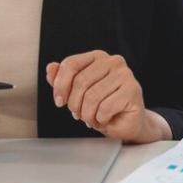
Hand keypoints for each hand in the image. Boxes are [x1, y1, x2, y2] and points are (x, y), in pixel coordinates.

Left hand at [47, 51, 168, 143]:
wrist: (126, 124)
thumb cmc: (103, 107)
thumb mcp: (77, 94)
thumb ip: (63, 80)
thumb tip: (50, 67)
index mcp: (98, 57)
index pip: (71, 64)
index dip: (60, 85)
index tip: (59, 101)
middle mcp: (113, 61)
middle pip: (80, 81)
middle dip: (74, 104)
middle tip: (78, 114)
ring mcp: (125, 75)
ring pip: (92, 97)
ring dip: (87, 114)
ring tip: (92, 118)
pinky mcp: (132, 91)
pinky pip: (105, 108)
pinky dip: (100, 119)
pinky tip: (104, 119)